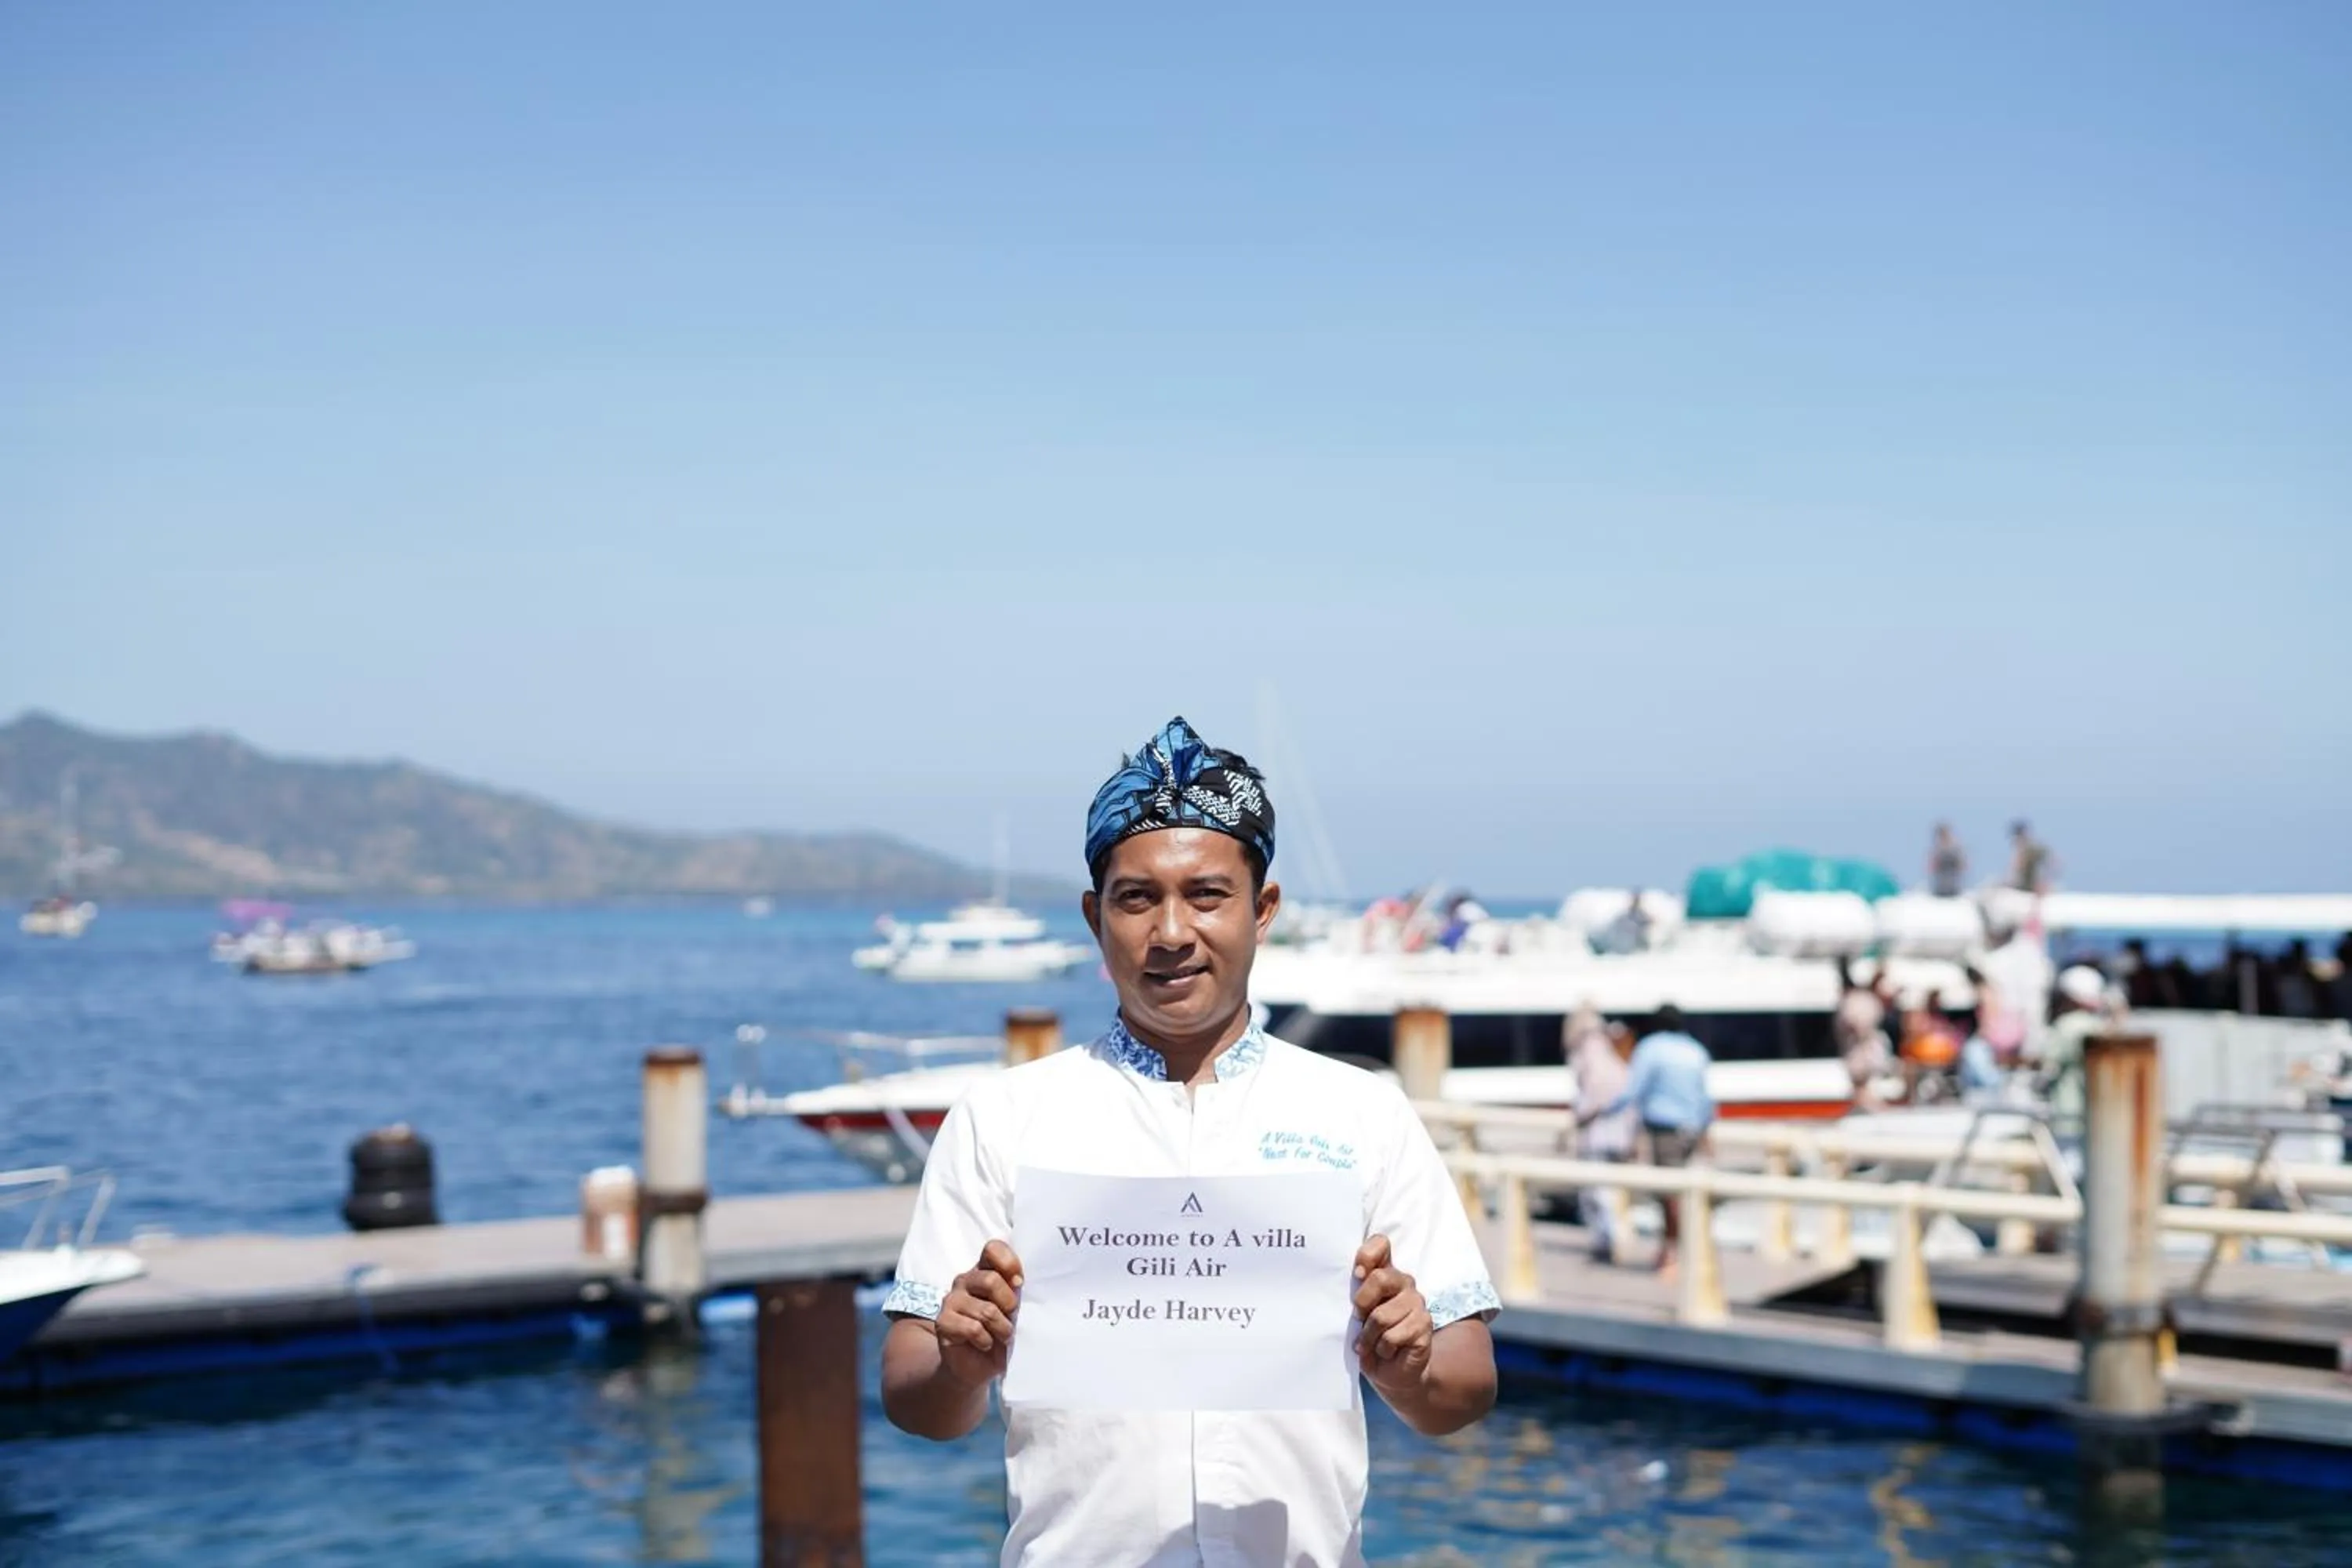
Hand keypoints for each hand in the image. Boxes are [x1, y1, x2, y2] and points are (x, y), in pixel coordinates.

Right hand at [935, 1239, 1023, 1387]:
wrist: (978, 1366)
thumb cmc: (1001, 1333)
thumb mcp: (1013, 1310)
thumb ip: (1016, 1291)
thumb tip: (1020, 1283)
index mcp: (985, 1271)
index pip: (993, 1249)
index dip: (1009, 1263)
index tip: (1019, 1282)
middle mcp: (965, 1281)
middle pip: (991, 1280)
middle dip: (1009, 1304)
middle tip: (1012, 1317)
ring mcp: (952, 1300)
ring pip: (986, 1310)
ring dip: (1002, 1329)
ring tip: (1002, 1337)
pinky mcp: (943, 1322)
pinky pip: (973, 1328)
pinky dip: (986, 1341)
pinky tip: (985, 1344)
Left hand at [1351, 1233, 1432, 1391]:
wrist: (1390, 1373)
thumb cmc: (1370, 1338)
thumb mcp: (1358, 1313)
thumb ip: (1358, 1292)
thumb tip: (1357, 1275)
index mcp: (1385, 1273)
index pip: (1380, 1244)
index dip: (1367, 1256)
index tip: (1356, 1275)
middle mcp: (1404, 1283)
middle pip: (1379, 1278)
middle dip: (1361, 1304)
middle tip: (1359, 1319)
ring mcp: (1417, 1303)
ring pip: (1381, 1315)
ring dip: (1369, 1336)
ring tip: (1370, 1344)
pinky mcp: (1424, 1325)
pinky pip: (1392, 1336)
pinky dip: (1381, 1349)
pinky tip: (1386, 1351)